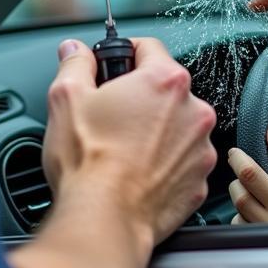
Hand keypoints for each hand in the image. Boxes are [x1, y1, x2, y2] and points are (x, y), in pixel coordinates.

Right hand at [43, 38, 217, 247]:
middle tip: (111, 117)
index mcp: (165, 81)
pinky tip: (137, 172)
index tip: (113, 66)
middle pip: (166, 89)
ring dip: (156, 131)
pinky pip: (182, 161)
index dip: (125, 53)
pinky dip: (164, 163)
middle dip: (140, 98)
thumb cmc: (89, 163)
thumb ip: (75, 65)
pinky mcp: (199, 180)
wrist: (104, 220)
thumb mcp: (67, 99)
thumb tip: (75, 52)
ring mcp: (200, 147)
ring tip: (123, 150)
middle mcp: (193, 111)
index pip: (149, 47)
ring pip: (177, 126)